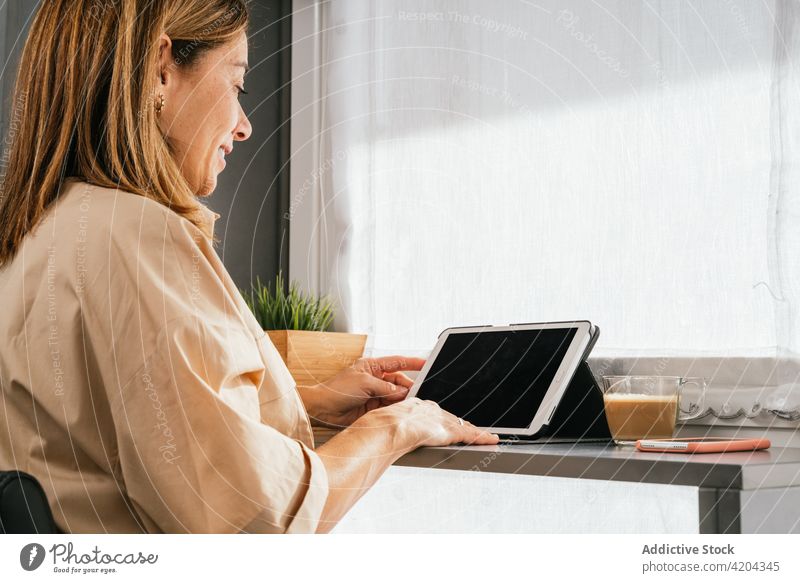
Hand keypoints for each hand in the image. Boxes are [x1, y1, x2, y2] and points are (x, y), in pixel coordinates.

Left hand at [298, 355, 425, 427]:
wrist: (322, 409)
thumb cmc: (337, 390)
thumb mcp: (365, 383)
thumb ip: (386, 388)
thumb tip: (402, 392)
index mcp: (372, 367)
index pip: (397, 362)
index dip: (412, 362)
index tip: (427, 363)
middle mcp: (375, 379)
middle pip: (399, 381)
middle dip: (408, 386)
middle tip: (417, 393)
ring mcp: (374, 393)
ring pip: (396, 395)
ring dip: (402, 399)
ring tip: (410, 404)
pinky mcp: (373, 408)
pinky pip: (389, 407)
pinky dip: (396, 408)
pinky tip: (401, 411)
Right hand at [359, 397, 499, 451]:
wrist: (388, 427)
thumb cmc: (378, 428)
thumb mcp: (380, 427)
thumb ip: (382, 434)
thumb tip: (370, 445)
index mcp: (414, 406)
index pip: (433, 413)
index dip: (442, 420)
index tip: (446, 423)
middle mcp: (430, 410)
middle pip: (451, 418)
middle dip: (461, 425)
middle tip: (473, 429)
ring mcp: (440, 420)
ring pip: (462, 426)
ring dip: (475, 432)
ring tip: (487, 436)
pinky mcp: (450, 430)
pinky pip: (471, 434)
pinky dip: (483, 437)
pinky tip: (492, 439)